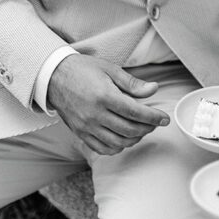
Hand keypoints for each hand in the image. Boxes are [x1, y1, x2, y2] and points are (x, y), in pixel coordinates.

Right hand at [47, 53, 168, 155]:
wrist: (54, 77)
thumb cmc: (83, 70)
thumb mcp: (110, 70)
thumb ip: (132, 83)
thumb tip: (153, 89)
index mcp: (104, 96)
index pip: (136, 112)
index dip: (154, 117)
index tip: (165, 118)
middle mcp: (95, 115)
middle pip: (130, 130)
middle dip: (148, 128)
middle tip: (155, 122)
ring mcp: (86, 127)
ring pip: (118, 143)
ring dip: (135, 138)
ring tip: (142, 129)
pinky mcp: (80, 134)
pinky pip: (102, 149)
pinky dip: (117, 147)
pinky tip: (125, 138)